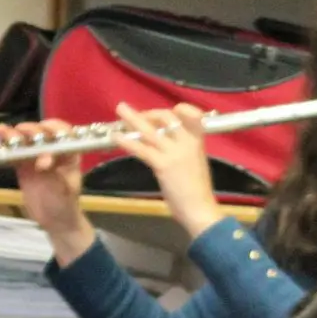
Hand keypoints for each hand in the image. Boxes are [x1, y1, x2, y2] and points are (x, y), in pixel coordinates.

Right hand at [7, 121, 91, 265]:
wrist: (54, 221)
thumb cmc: (64, 205)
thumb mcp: (63, 191)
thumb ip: (53, 175)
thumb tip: (42, 160)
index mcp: (68, 152)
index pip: (63, 133)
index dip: (53, 129)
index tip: (42, 132)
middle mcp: (51, 150)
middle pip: (40, 133)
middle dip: (29, 130)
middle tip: (19, 133)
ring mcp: (35, 156)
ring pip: (24, 140)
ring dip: (12, 134)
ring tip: (1, 132)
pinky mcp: (22, 165)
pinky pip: (12, 152)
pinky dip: (2, 146)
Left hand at [118, 102, 222, 242]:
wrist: (200, 209)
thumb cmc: (197, 190)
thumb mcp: (194, 162)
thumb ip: (182, 149)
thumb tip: (163, 140)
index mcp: (198, 141)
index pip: (192, 115)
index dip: (180, 109)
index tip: (169, 111)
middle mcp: (187, 142)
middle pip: (166, 117)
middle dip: (149, 113)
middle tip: (136, 116)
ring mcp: (175, 153)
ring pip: (150, 130)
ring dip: (132, 118)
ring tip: (120, 109)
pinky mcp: (163, 165)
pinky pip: (142, 149)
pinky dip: (127, 142)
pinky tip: (116, 137)